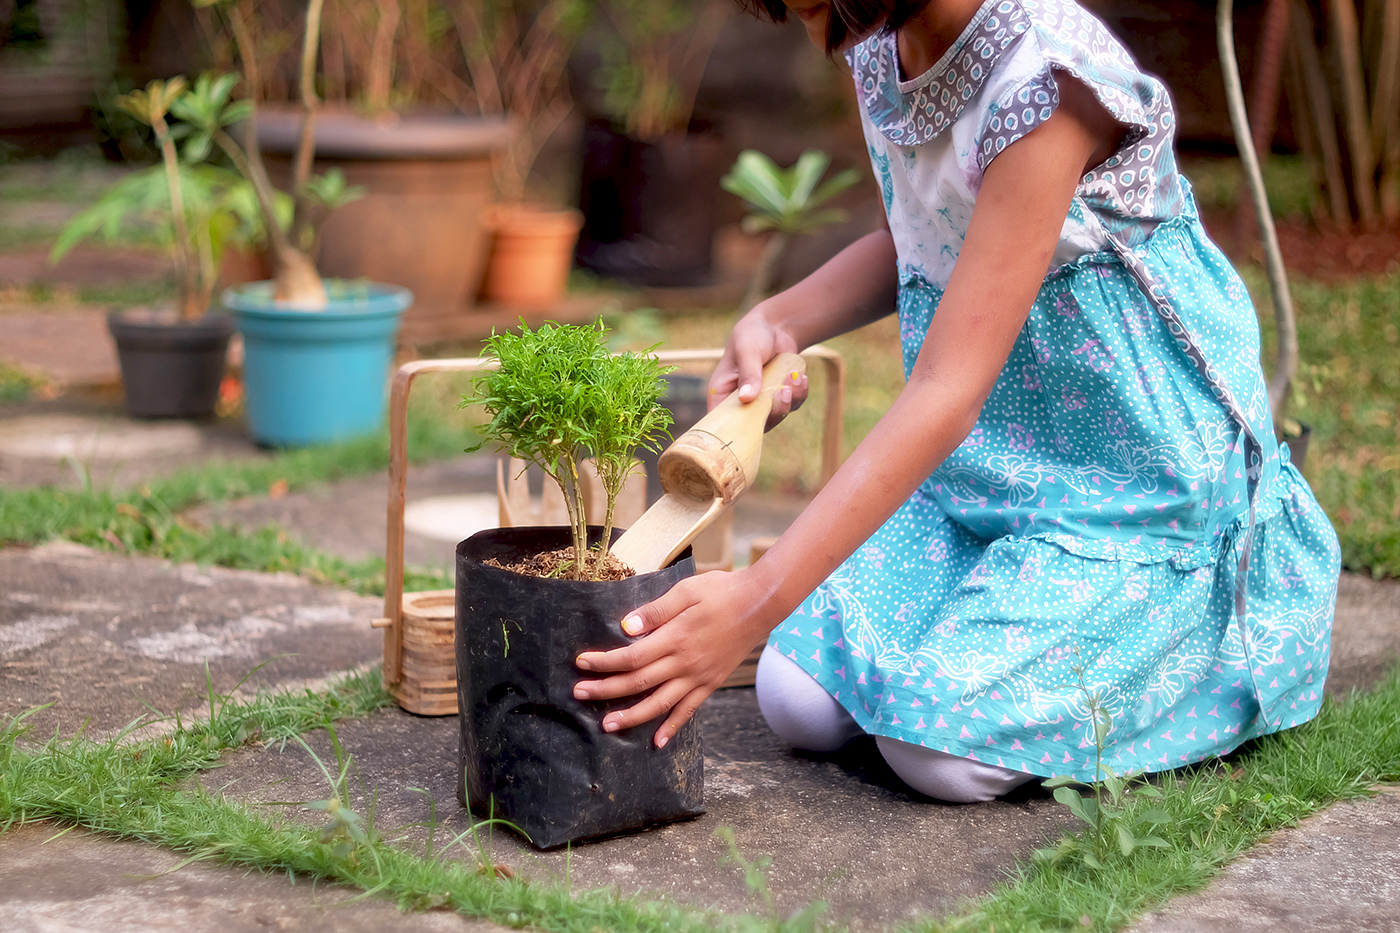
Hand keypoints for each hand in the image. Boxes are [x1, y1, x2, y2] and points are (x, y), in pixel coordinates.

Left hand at [572, 568, 777, 747]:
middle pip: (638, 682)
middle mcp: (685, 663)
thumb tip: (626, 627)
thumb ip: (656, 610)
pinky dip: (672, 727)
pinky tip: (657, 741)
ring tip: (607, 726)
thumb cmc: (722, 591)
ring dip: (632, 716)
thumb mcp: (687, 590)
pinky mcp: (710, 683)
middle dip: (606, 690)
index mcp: (675, 638)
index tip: (582, 663)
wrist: (761, 604)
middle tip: (579, 694)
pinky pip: (689, 710)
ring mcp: (699, 677)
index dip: (604, 663)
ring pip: (660, 704)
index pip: (631, 657)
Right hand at [709, 302, 808, 429]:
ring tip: (795, 377)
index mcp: (722, 394)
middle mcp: (740, 403)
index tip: (754, 421)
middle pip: (754, 425)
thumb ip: (748, 374)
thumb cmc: (752, 335)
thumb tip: (747, 398)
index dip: (734, 429)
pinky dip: (799, 393)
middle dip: (773, 411)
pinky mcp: (779, 398)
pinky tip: (800, 376)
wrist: (775, 327)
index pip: (722, 422)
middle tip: (784, 390)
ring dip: (791, 400)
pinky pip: (792, 405)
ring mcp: (761, 402)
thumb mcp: (747, 350)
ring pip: (776, 417)